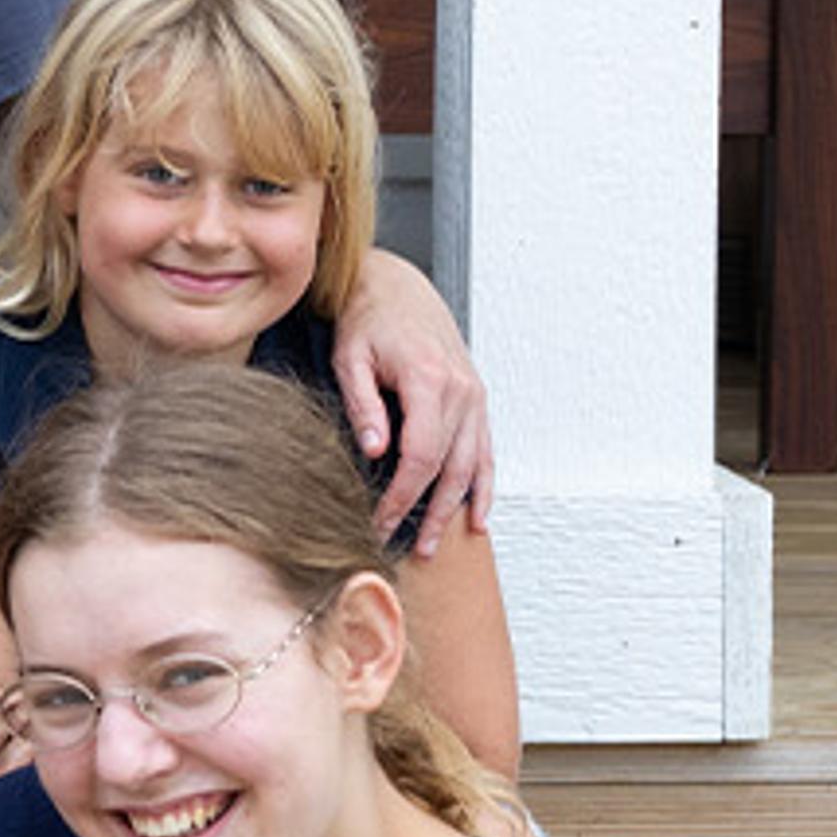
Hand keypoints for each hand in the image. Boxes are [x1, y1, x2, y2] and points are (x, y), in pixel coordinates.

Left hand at [331, 251, 493, 553]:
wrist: (398, 288)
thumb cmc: (369, 320)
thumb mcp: (351, 358)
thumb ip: (363, 405)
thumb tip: (376, 450)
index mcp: (430, 380)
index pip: (420, 455)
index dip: (401, 496)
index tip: (379, 521)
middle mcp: (461, 391)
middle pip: (448, 468)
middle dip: (425, 513)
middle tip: (402, 548)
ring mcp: (474, 397)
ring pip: (471, 465)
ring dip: (454, 509)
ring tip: (432, 544)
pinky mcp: (477, 401)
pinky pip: (486, 451)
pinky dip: (483, 486)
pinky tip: (478, 517)